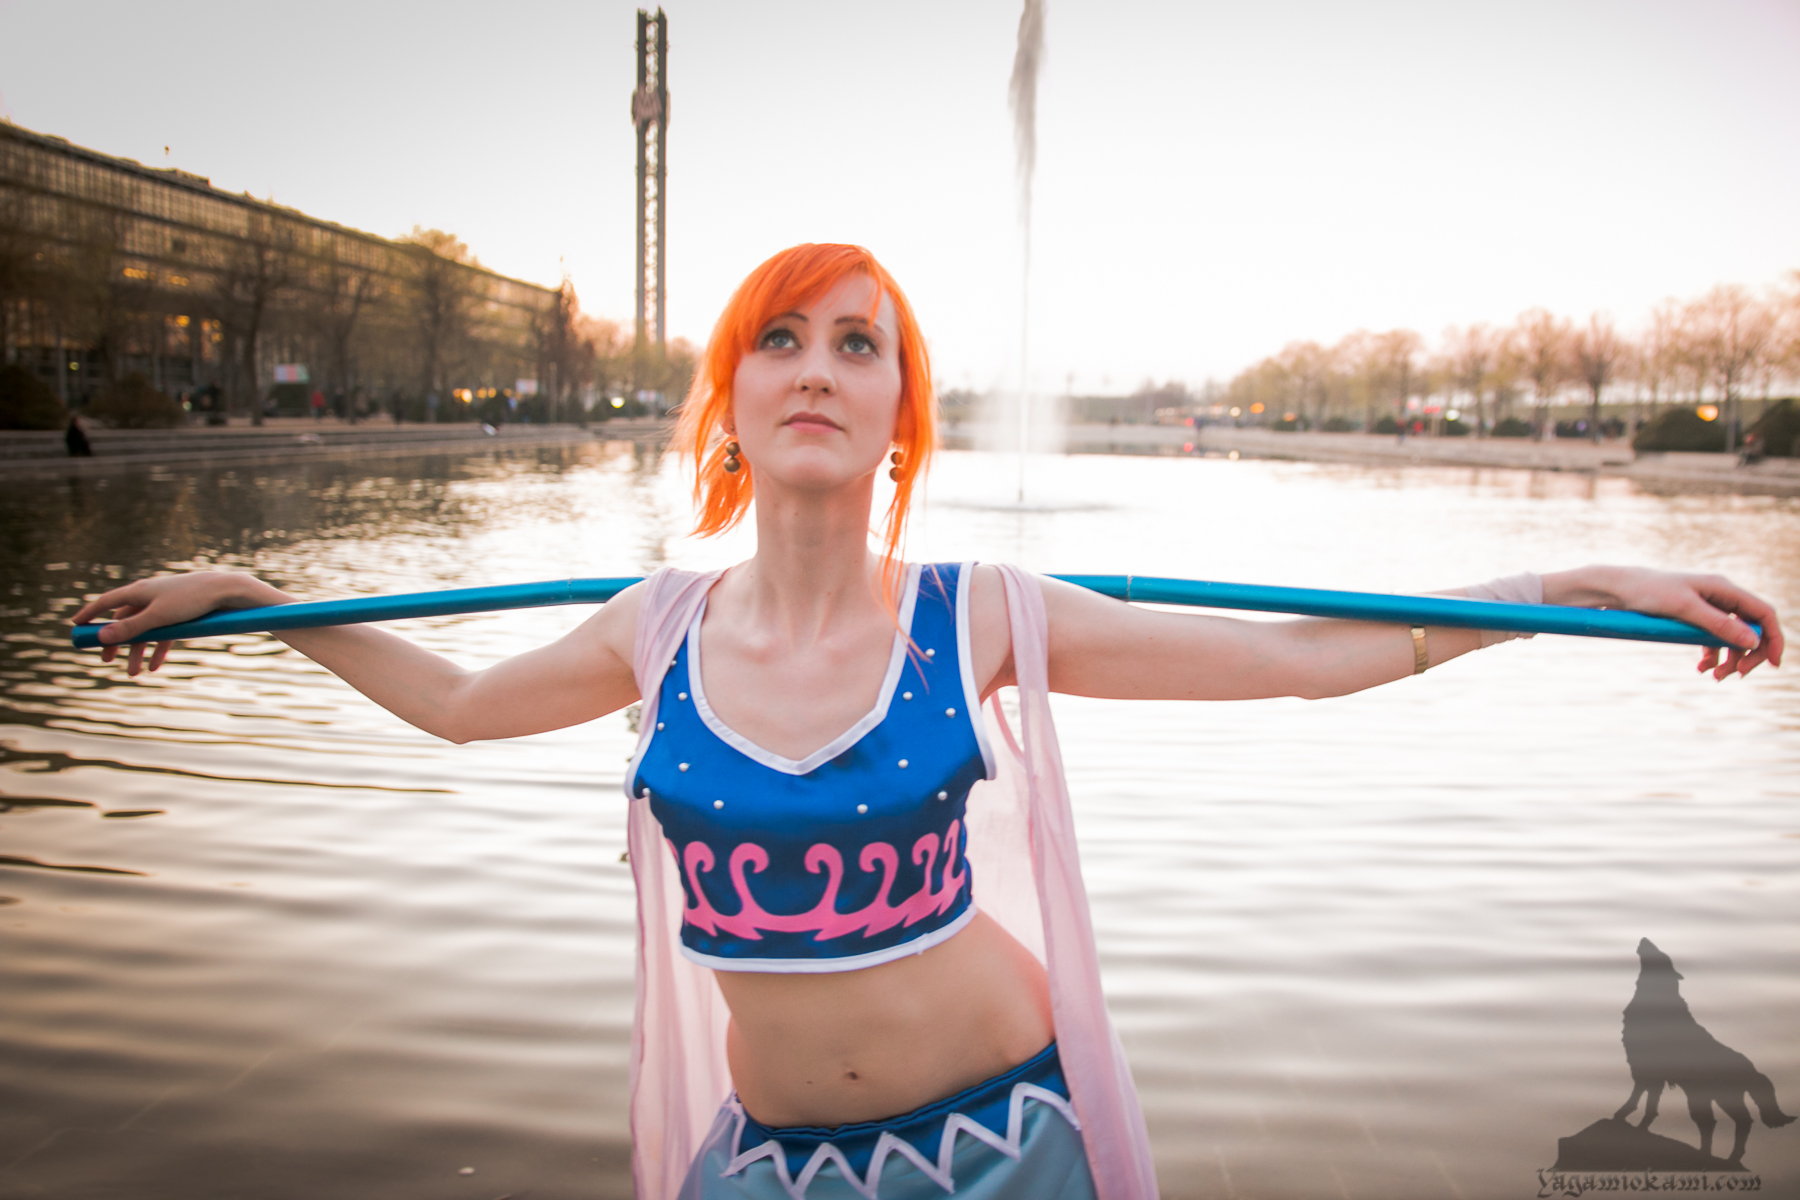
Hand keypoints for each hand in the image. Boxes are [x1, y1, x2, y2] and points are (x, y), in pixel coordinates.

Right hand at [70, 571, 290, 676]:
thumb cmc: (192, 599)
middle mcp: (150, 595)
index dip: (89, 614)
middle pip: (124, 620)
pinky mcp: (181, 614)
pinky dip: (158, 650)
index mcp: (139, 591)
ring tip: (134, 673)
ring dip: (138, 652)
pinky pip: (164, 633)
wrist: (227, 591)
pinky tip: (155, 666)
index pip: (106, 602)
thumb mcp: (158, 616)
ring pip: (145, 631)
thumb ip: (131, 627)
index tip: (75, 625)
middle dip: (115, 642)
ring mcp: (165, 605)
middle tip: (105, 660)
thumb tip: (102, 637)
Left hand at [1542, 566, 1783, 679]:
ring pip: (1732, 638)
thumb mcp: (1684, 609)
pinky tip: (1702, 668)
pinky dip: (1712, 656)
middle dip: (1749, 654)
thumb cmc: (1648, 592)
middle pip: (1751, 629)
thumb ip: (1718, 624)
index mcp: (1724, 589)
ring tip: (1715, 677)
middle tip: (1737, 675)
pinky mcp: (1693, 618)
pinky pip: (1712, 640)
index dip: (1773, 638)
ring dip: (1729, 659)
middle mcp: (1720, 597)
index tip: (1774, 664)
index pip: (1763, 613)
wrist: (1618, 589)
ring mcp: (1707, 608)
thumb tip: (1753, 641)